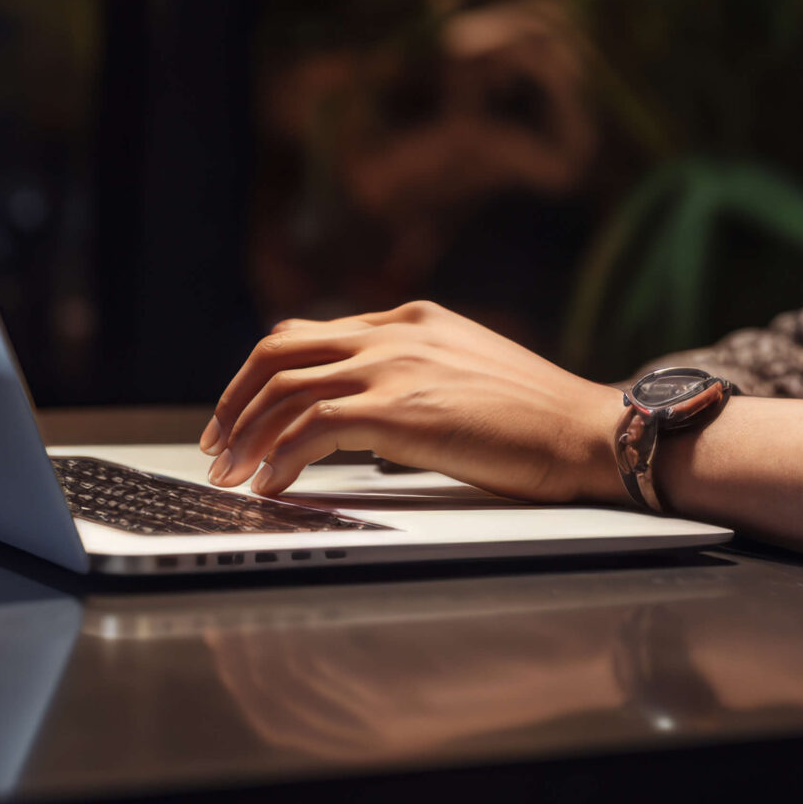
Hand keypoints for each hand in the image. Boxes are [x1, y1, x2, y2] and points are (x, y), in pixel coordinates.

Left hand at [199, 300, 626, 500]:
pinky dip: (280, 456)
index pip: (309, 333)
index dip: (262, 375)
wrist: (584, 429)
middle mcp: (394, 332)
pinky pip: (311, 428)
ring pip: (286, 388)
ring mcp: (394, 367)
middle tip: (217, 444)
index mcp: (410, 319)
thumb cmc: (538, 417)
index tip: (241, 414)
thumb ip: (415, 375)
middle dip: (235, 399)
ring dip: (246, 435)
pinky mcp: (399, 411)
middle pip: (280, 350)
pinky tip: (273, 485)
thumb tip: (365, 416)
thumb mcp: (466, 372)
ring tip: (232, 475)